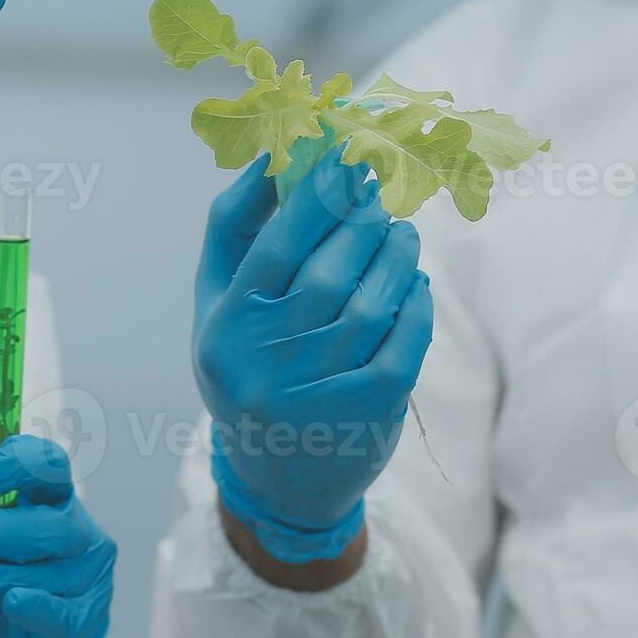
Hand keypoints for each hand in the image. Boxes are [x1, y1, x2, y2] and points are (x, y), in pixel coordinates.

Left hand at [0, 436, 112, 637]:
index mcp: (49, 506)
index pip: (50, 468)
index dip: (19, 464)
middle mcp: (78, 537)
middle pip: (54, 522)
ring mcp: (90, 582)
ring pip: (53, 571)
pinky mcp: (88, 627)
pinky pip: (66, 616)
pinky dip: (38, 608)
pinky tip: (12, 604)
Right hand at [194, 148, 433, 563]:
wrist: (278, 480)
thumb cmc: (248, 367)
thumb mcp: (221, 305)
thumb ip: (236, 231)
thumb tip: (270, 157)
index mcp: (227, 330)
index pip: (276, 246)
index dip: (315, 195)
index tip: (344, 157)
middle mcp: (267, 364)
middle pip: (329, 270)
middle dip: (362, 221)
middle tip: (379, 193)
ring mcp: (319, 392)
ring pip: (373, 302)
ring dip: (396, 256)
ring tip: (402, 233)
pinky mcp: (368, 411)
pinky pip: (404, 341)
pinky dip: (417, 304)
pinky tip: (417, 284)